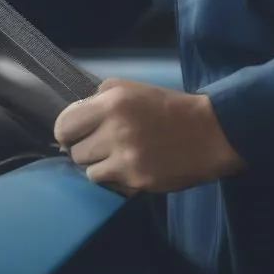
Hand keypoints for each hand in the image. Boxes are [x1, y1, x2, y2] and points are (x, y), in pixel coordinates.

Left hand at [53, 78, 245, 193]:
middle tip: (100, 145)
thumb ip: (98, 97)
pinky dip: (115, 178)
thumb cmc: (165, 107)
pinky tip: (129, 168)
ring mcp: (126, 159)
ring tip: (117, 157)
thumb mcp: (129, 88)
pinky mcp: (138, 180)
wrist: (209, 133)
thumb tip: (75, 115)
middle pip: (75, 151)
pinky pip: (110, 184)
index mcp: (111, 103)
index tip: (72, 134)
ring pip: (89, 171)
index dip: (66, 131)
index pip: (65, 125)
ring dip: (99, 166)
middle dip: (84, 149)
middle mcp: (115, 130)